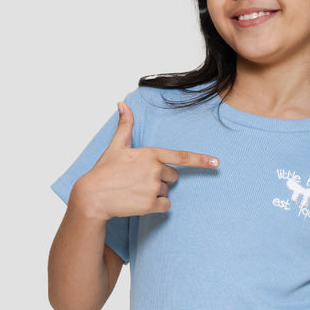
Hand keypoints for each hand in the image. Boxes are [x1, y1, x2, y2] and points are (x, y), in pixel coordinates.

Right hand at [69, 101, 219, 219]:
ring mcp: (154, 187)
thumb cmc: (104, 171)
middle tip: (139, 180)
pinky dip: (155, 206)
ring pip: (167, 191)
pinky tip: (139, 202)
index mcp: (150, 154)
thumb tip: (122, 104)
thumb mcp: (116, 146)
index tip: (216, 162)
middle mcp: (155, 169)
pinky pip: (165, 205)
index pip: (181, 156)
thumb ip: (125, 125)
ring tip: (135, 190)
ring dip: (155, 193)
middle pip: (173, 176)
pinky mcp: (151, 204)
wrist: (93, 196)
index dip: (201, 160)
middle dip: (160, 179)